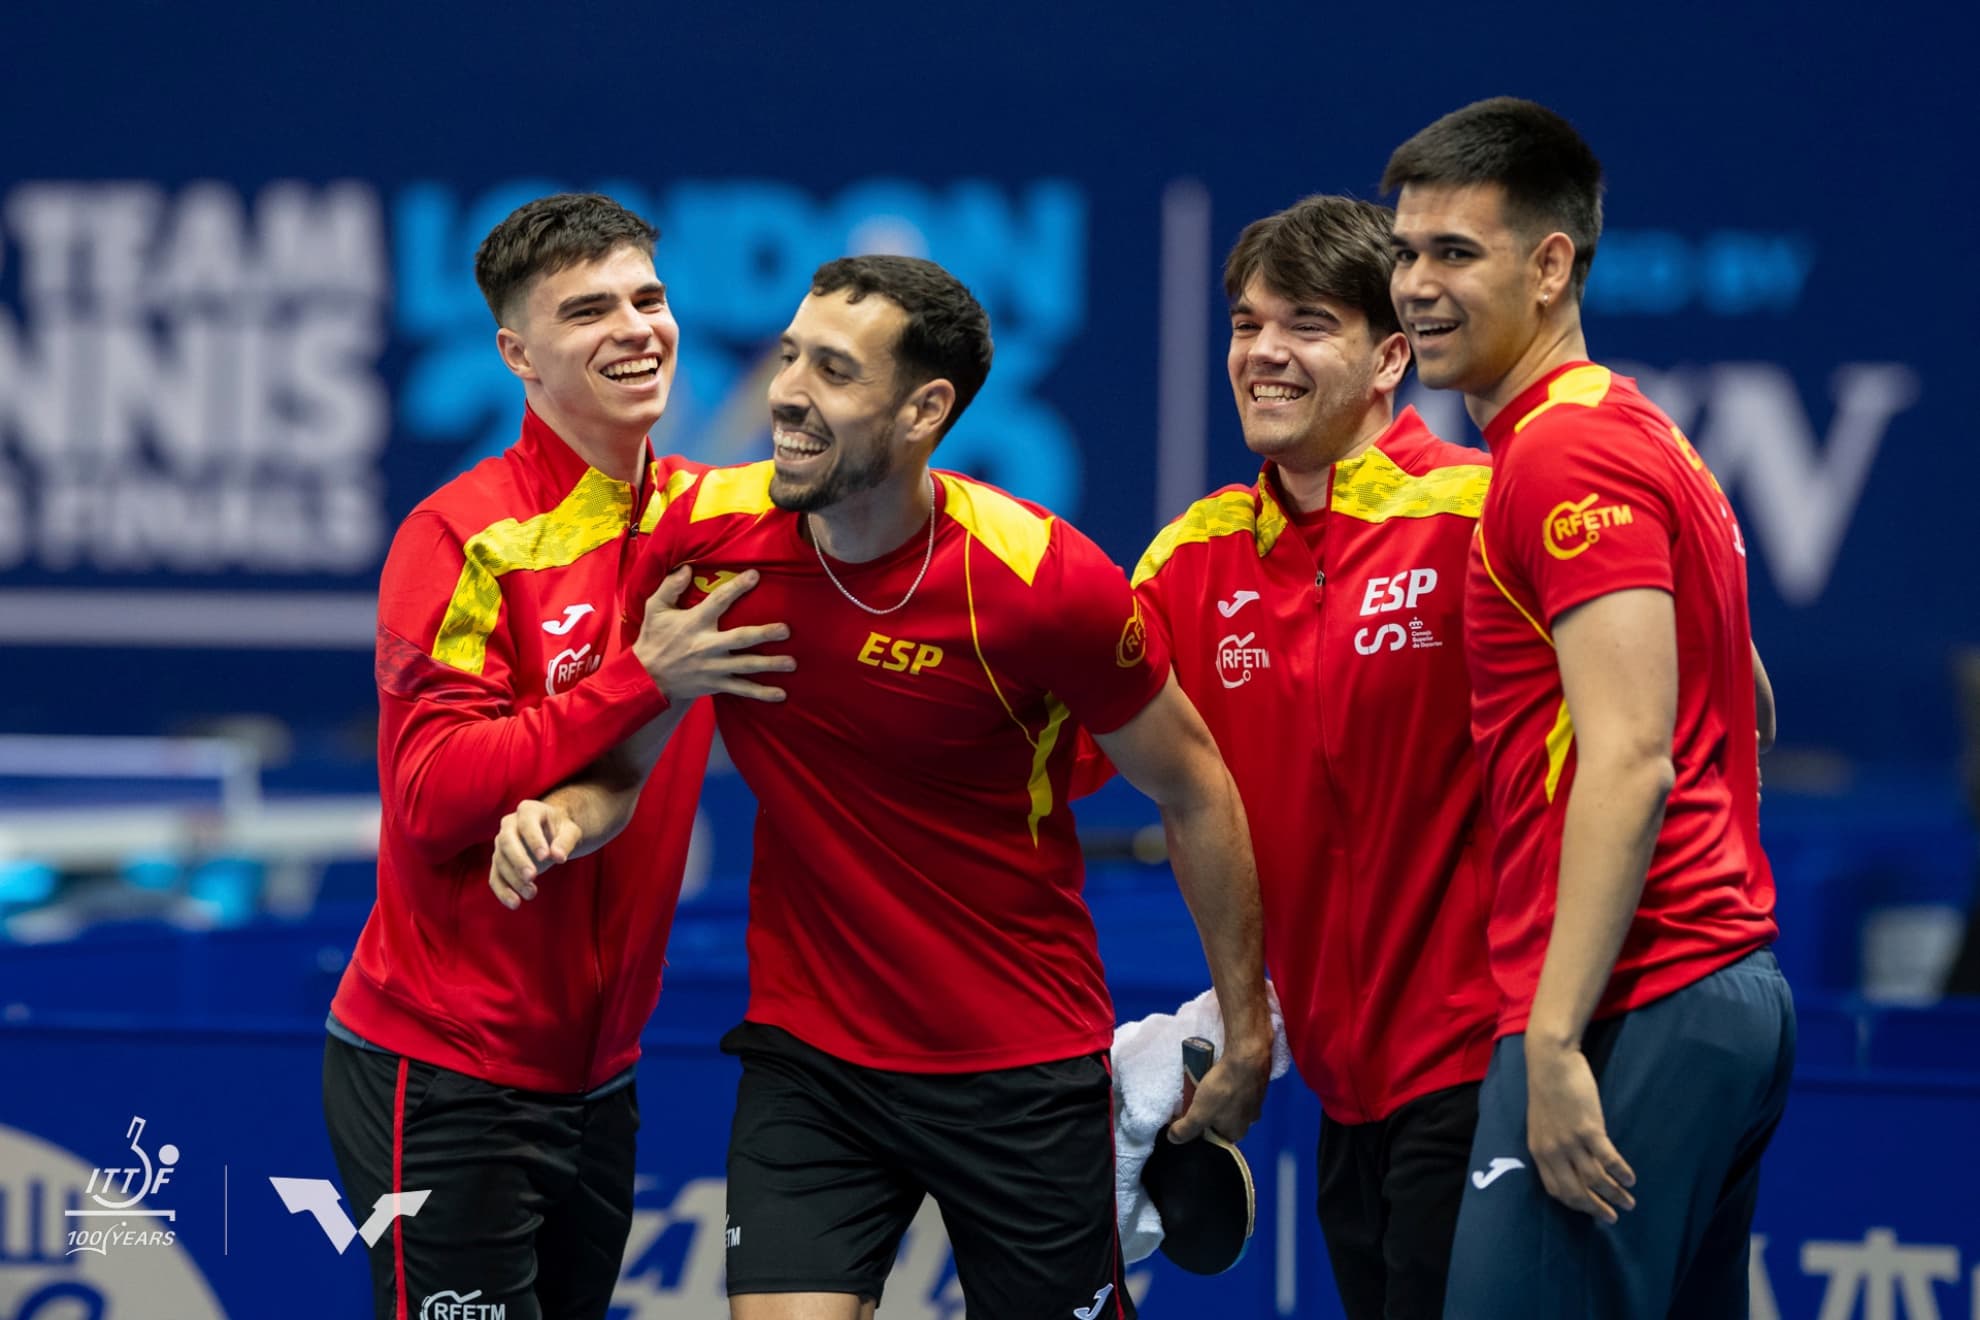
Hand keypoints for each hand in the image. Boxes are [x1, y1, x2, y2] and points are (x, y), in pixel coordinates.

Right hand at [490, 800, 581, 909]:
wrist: (551, 834)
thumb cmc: (562, 830)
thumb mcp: (571, 831)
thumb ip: (565, 841)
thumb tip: (559, 857)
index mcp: (528, 810)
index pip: (527, 823)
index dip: (534, 839)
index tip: (545, 857)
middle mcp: (509, 825)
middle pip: (507, 841)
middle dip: (518, 860)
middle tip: (532, 877)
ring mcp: (501, 843)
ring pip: (500, 861)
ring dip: (514, 879)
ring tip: (531, 894)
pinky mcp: (499, 862)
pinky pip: (495, 877)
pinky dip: (502, 891)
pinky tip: (514, 904)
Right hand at [633, 566, 794, 701]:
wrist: (646, 677)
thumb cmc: (654, 639)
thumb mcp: (655, 609)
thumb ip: (670, 587)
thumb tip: (687, 568)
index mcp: (694, 623)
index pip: (719, 601)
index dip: (737, 587)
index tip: (756, 575)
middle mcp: (706, 645)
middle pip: (740, 639)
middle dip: (764, 634)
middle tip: (786, 630)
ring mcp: (713, 667)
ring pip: (746, 666)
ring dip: (770, 664)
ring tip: (792, 662)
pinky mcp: (716, 684)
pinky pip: (741, 689)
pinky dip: (761, 693)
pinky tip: (781, 694)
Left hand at [1168, 1041, 1269, 1144]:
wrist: (1247, 1058)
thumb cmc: (1223, 1090)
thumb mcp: (1198, 1114)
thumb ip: (1185, 1129)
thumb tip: (1173, 1139)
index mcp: (1238, 1133)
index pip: (1215, 1139)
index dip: (1200, 1130)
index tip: (1188, 1118)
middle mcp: (1250, 1121)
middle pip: (1223, 1121)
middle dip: (1209, 1113)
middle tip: (1194, 1101)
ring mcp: (1255, 1101)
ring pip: (1231, 1105)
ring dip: (1219, 1099)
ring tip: (1205, 1087)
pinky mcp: (1257, 1083)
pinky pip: (1238, 1090)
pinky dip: (1228, 1086)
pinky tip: (1219, 1077)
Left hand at [1524, 1037, 1635, 1222]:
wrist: (1550, 1062)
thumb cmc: (1547, 1090)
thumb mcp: (1540, 1124)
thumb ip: (1551, 1146)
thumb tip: (1569, 1166)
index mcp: (1539, 1151)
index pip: (1556, 1190)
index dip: (1576, 1204)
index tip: (1590, 1211)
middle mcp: (1553, 1151)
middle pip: (1576, 1192)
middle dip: (1596, 1208)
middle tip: (1612, 1218)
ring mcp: (1570, 1141)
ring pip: (1595, 1180)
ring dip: (1614, 1195)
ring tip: (1628, 1202)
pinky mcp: (1589, 1129)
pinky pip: (1608, 1159)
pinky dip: (1621, 1173)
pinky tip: (1631, 1179)